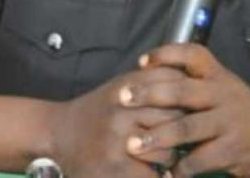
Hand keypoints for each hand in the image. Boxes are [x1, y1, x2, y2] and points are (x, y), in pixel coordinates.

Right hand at [47, 66, 186, 177]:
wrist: (57, 134)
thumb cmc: (98, 111)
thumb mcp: (121, 87)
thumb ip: (152, 82)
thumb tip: (192, 84)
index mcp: (127, 87)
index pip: (174, 86)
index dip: (187, 99)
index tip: (191, 108)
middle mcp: (122, 110)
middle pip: (177, 119)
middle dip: (184, 130)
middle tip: (184, 138)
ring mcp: (118, 140)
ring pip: (168, 151)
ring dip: (172, 158)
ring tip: (167, 158)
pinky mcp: (115, 167)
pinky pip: (154, 175)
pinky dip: (160, 176)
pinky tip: (157, 173)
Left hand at [119, 44, 249, 177]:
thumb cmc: (245, 113)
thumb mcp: (226, 89)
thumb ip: (197, 84)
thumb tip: (152, 79)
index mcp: (219, 77)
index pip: (193, 54)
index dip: (166, 54)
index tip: (141, 62)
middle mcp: (223, 95)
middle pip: (181, 90)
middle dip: (148, 94)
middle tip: (122, 98)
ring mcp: (228, 123)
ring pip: (186, 128)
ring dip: (156, 137)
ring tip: (132, 144)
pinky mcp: (232, 151)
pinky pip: (198, 160)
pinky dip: (178, 168)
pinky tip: (164, 174)